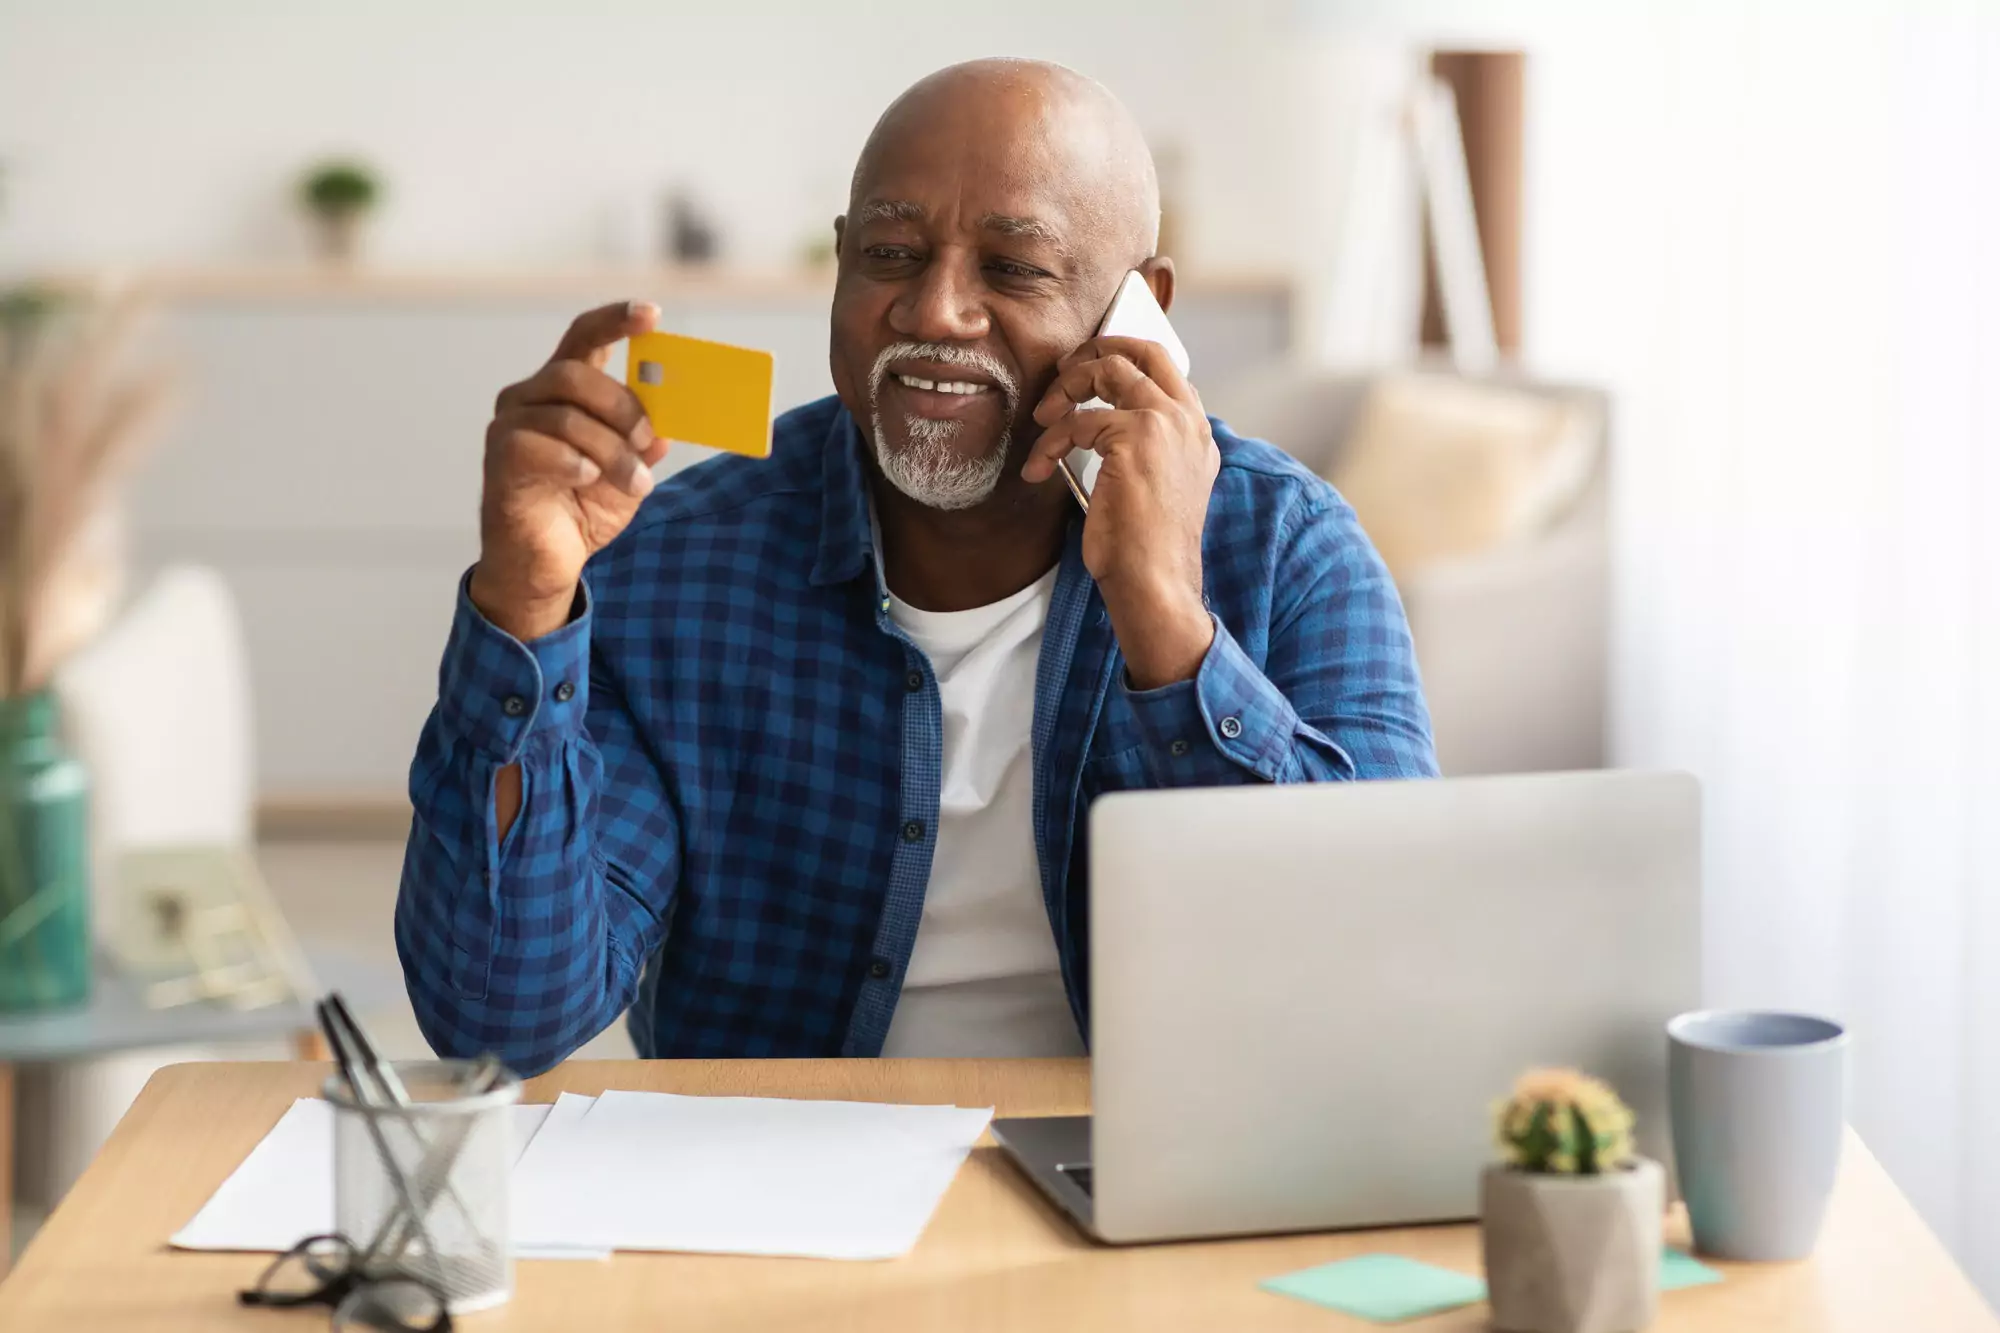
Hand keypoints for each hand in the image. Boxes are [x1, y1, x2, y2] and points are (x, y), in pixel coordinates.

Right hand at [469, 301, 668, 640]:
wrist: (547, 564)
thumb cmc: (582, 509)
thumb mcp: (630, 473)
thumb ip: (645, 444)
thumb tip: (665, 426)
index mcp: (563, 391)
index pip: (584, 338)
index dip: (616, 320)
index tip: (651, 314)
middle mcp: (530, 398)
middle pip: (577, 375)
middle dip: (624, 407)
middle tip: (649, 439)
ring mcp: (509, 427)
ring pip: (567, 417)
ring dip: (611, 451)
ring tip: (634, 483)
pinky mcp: (499, 461)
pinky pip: (538, 446)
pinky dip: (574, 463)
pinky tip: (587, 480)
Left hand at [1023, 335, 1219, 688]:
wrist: (1156, 582)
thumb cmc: (1149, 549)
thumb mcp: (1158, 489)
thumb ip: (1145, 452)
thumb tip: (1097, 431)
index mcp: (1197, 433)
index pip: (1166, 370)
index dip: (1125, 359)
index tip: (1089, 372)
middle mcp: (1188, 420)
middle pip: (1142, 351)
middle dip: (1097, 350)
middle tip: (1063, 371)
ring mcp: (1165, 423)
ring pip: (1107, 371)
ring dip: (1065, 390)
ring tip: (1043, 418)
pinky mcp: (1134, 437)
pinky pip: (1076, 422)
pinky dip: (1049, 443)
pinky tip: (1039, 469)